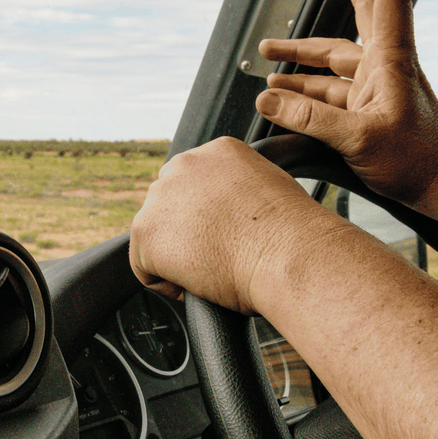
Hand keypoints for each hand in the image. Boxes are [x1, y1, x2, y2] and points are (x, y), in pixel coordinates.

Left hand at [129, 137, 331, 312]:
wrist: (288, 255)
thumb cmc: (293, 235)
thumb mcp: (272, 192)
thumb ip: (241, 192)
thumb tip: (233, 213)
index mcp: (217, 151)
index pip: (194, 183)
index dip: (205, 215)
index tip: (222, 234)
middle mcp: (184, 165)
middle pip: (168, 204)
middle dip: (185, 232)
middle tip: (215, 256)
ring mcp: (161, 198)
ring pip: (155, 235)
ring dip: (176, 256)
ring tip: (210, 271)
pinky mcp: (146, 233)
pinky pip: (144, 267)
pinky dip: (166, 284)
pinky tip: (195, 287)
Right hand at [254, 0, 437, 213]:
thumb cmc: (415, 162)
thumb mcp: (357, 139)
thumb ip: (308, 117)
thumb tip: (266, 97)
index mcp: (391, 60)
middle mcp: (385, 66)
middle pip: (364, 12)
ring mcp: (376, 88)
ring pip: (335, 60)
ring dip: (303, 56)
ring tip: (268, 52)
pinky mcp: (369, 111)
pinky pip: (329, 93)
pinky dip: (304, 91)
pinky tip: (280, 94)